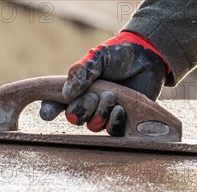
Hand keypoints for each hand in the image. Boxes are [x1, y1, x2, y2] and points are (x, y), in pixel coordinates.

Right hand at [40, 32, 168, 135]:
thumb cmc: (119, 54)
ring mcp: (103, 113)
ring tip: (111, 96)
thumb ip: (81, 72)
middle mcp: (86, 104)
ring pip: (92, 125)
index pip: (54, 104)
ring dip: (100, 112)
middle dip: (81, 108)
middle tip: (92, 96)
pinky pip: (111, 131)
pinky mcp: (120, 120)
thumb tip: (66, 94)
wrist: (148, 57)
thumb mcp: (97, 57)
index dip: (48, 111)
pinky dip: (113, 121)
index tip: (48, 114)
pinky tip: (119, 108)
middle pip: (73, 118)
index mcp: (75, 89)